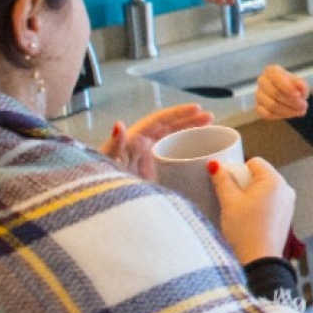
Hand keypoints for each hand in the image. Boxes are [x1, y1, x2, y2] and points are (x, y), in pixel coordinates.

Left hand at [98, 104, 213, 181]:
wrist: (102, 203)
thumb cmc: (101, 179)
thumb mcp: (107, 160)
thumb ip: (114, 144)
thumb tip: (119, 125)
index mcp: (135, 139)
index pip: (160, 120)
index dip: (179, 113)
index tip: (198, 108)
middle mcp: (143, 145)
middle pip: (170, 127)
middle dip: (190, 120)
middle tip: (211, 117)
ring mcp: (149, 159)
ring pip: (173, 140)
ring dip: (190, 132)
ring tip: (211, 129)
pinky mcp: (154, 173)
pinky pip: (173, 156)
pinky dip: (186, 151)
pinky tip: (200, 154)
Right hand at [211, 156, 295, 263]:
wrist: (259, 260)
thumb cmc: (245, 231)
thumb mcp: (229, 202)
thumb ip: (222, 180)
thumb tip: (215, 165)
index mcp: (275, 181)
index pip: (254, 162)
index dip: (238, 171)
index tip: (230, 187)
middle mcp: (286, 189)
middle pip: (260, 175)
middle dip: (244, 185)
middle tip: (234, 202)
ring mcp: (288, 203)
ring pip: (265, 189)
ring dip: (251, 196)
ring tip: (241, 213)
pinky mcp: (286, 216)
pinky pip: (271, 202)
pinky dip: (259, 206)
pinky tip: (251, 220)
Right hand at [255, 65, 310, 120]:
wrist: (289, 95)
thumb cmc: (294, 86)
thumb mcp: (300, 83)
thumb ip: (301, 84)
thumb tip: (300, 87)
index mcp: (271, 71)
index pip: (277, 79)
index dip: (288, 89)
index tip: (299, 96)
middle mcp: (262, 81)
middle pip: (275, 93)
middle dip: (291, 102)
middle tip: (304, 106)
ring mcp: (258, 94)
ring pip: (271, 105)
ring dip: (288, 110)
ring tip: (300, 111)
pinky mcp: (258, 107)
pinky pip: (267, 114)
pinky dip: (280, 115)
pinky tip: (290, 114)